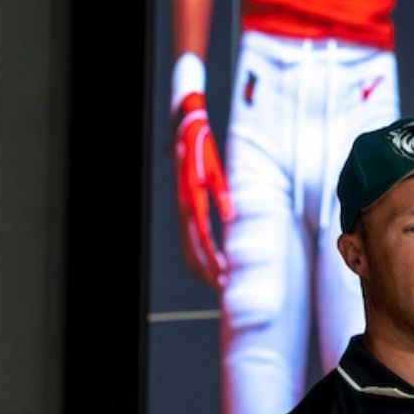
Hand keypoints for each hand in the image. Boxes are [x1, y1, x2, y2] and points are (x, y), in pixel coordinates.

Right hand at [173, 76, 231, 288]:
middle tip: (225, 288)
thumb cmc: (200, 143)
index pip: (198, 240)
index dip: (210, 261)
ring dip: (204, 267)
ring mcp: (185, 207)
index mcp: (189, 199)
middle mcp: (184, 207)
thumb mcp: (214, 166)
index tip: (223, 277)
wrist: (185, 126)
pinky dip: (202, 255)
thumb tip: (229, 215)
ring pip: (188, 248)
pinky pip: (192, 237)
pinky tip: (217, 263)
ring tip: (222, 282)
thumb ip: (220, 191)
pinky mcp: (188, 206)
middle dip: (207, 272)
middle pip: (190, 250)